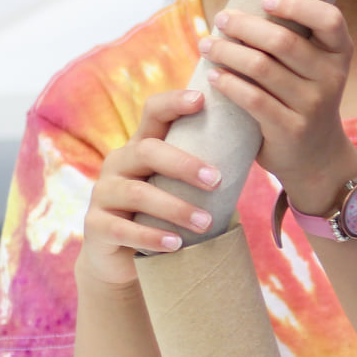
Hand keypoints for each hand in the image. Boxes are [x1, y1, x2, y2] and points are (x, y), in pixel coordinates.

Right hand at [79, 90, 220, 287]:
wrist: (124, 257)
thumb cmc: (164, 214)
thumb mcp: (181, 187)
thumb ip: (204, 168)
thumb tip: (260, 145)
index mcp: (142, 146)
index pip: (153, 113)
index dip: (174, 102)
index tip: (201, 99)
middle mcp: (119, 163)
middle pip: (148, 151)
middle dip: (184, 165)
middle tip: (216, 181)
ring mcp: (103, 194)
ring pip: (137, 193)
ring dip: (175, 208)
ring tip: (206, 223)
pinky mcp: (96, 226)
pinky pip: (122, 229)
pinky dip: (151, 237)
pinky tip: (175, 244)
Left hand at [201, 0, 356, 212]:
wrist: (316, 155)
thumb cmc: (304, 97)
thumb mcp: (314, 67)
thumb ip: (293, 39)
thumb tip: (244, 4)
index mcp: (340, 54)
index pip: (329, 19)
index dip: (297, 5)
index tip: (265, 0)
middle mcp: (332, 78)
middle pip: (284, 42)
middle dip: (245, 26)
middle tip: (221, 19)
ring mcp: (313, 106)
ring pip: (262, 68)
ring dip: (228, 52)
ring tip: (208, 45)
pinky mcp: (291, 129)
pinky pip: (253, 99)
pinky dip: (229, 84)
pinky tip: (214, 76)